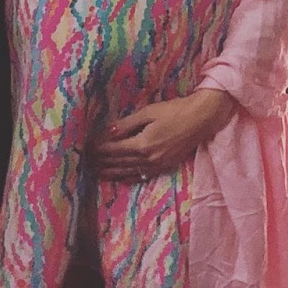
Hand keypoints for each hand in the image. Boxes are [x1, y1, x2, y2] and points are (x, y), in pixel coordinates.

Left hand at [87, 89, 235, 181]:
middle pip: (117, 162)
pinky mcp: (162, 167)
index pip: (113, 149)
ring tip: (95, 170)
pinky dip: (126, 176)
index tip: (87, 145)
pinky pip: (139, 176)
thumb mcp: (150, 112)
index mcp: (142, 144)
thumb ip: (127, 123)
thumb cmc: (175, 111)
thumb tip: (108, 132)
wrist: (201, 119)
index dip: (98, 148)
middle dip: (100, 161)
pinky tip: (118, 176)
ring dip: (109, 171)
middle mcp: (147, 159)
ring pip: (126, 171)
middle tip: (86, 160)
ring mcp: (155, 166)